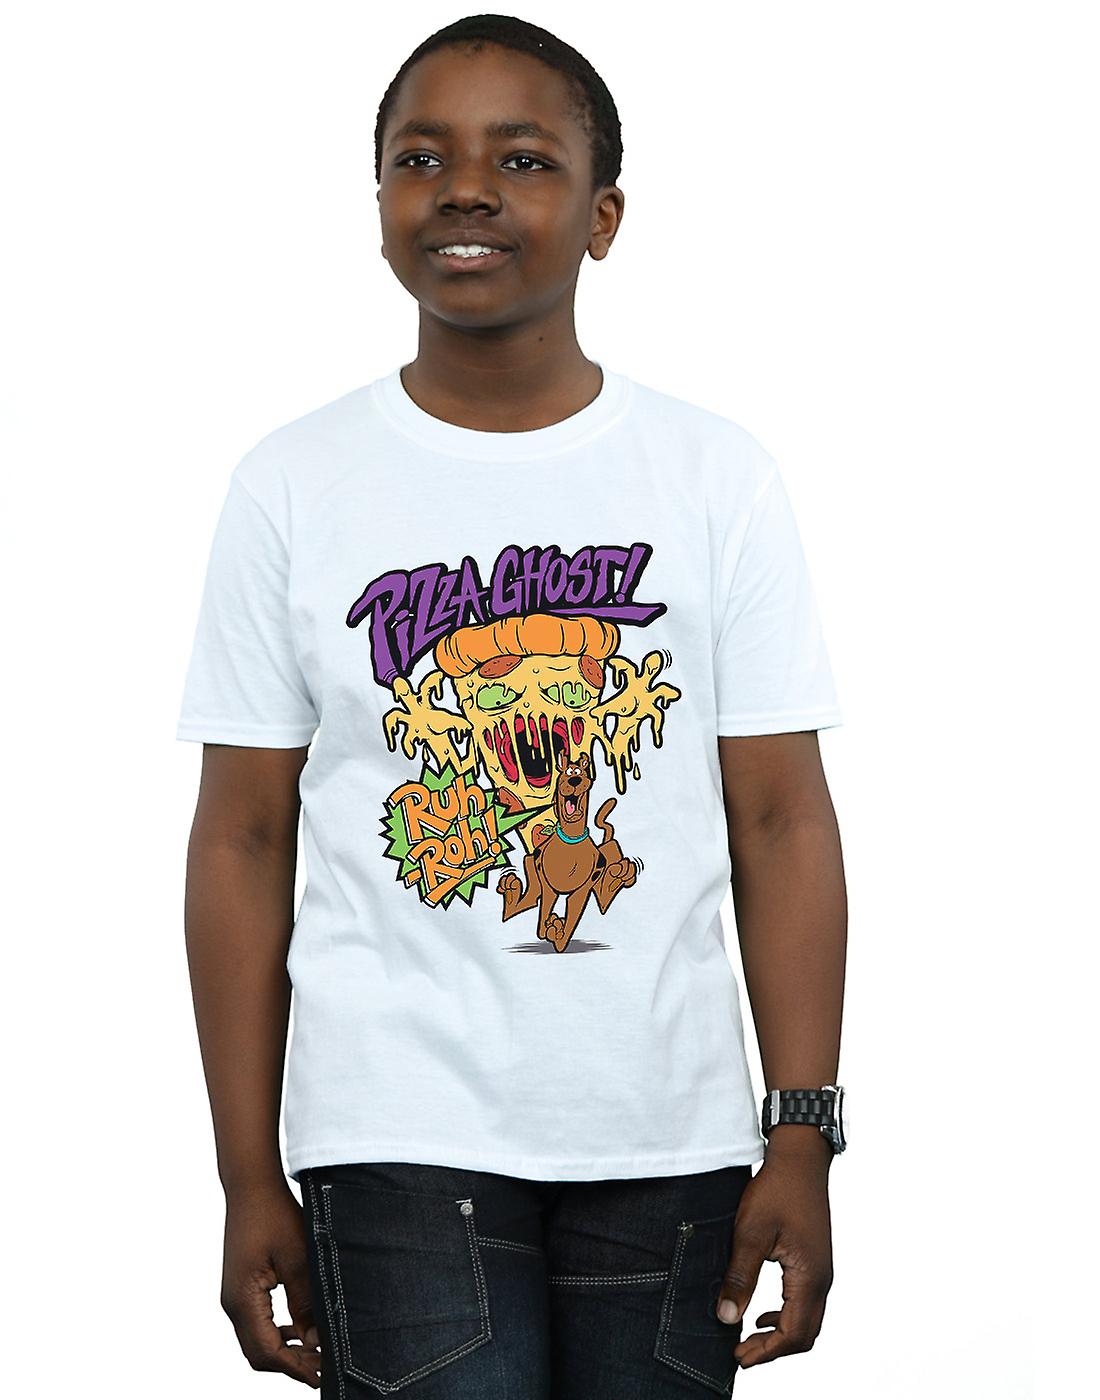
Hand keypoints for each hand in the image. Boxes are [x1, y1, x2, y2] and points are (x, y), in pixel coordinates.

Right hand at [220, 1181, 321, 1386]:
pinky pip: (257, 1322)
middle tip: (323, 1367)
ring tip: (316, 1352)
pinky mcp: (241, 1287)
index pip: (267, 1352)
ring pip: (257, 1340)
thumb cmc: (274, 1215)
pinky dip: (278, 1333)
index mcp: (243, 1300)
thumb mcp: (298, 1258)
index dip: (294, 1369)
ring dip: (284, 1351)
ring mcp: (234, 1296)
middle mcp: (233, 1304)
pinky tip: (299, 1330)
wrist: (251, 1186)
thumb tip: (315, 1342)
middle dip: (290, 1365)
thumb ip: (306, 1302)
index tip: (322, 1376)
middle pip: (258, 1353)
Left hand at [716, 1131, 833, 1366]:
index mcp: (809, 1277)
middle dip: (773, 1350)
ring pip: (807, 1320)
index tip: (738, 1358)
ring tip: (748, 1337)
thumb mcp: (750, 1233)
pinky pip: (805, 1303)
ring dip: (780, 1334)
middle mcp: (822, 1280)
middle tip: (741, 1353)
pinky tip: (762, 1311)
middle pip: (804, 1334)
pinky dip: (785, 1316)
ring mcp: (821, 1270)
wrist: (800, 1159)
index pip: (793, 1334)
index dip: (766, 1352)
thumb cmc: (777, 1190)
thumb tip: (727, 1318)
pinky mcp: (815, 1261)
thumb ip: (739, 1277)